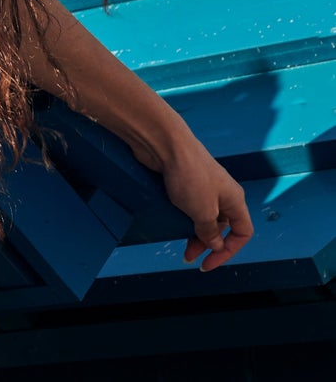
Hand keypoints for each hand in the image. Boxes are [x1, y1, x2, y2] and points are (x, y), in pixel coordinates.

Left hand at [140, 128, 254, 271]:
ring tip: (180, 244)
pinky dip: (183, 217)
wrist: (164, 143)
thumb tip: (216, 245)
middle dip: (207, 244)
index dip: (229, 251)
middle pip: (221, 226)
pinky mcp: (183, 179)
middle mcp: (222, 192)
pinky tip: (172, 223)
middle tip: (188, 256)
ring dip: (194, 232)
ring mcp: (202, 184)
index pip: (242, 232)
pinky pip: (188, 204)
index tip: (209, 263)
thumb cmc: (189, 176)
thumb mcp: (203, 211)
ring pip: (204, 215)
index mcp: (235, 199)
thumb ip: (210, 232)